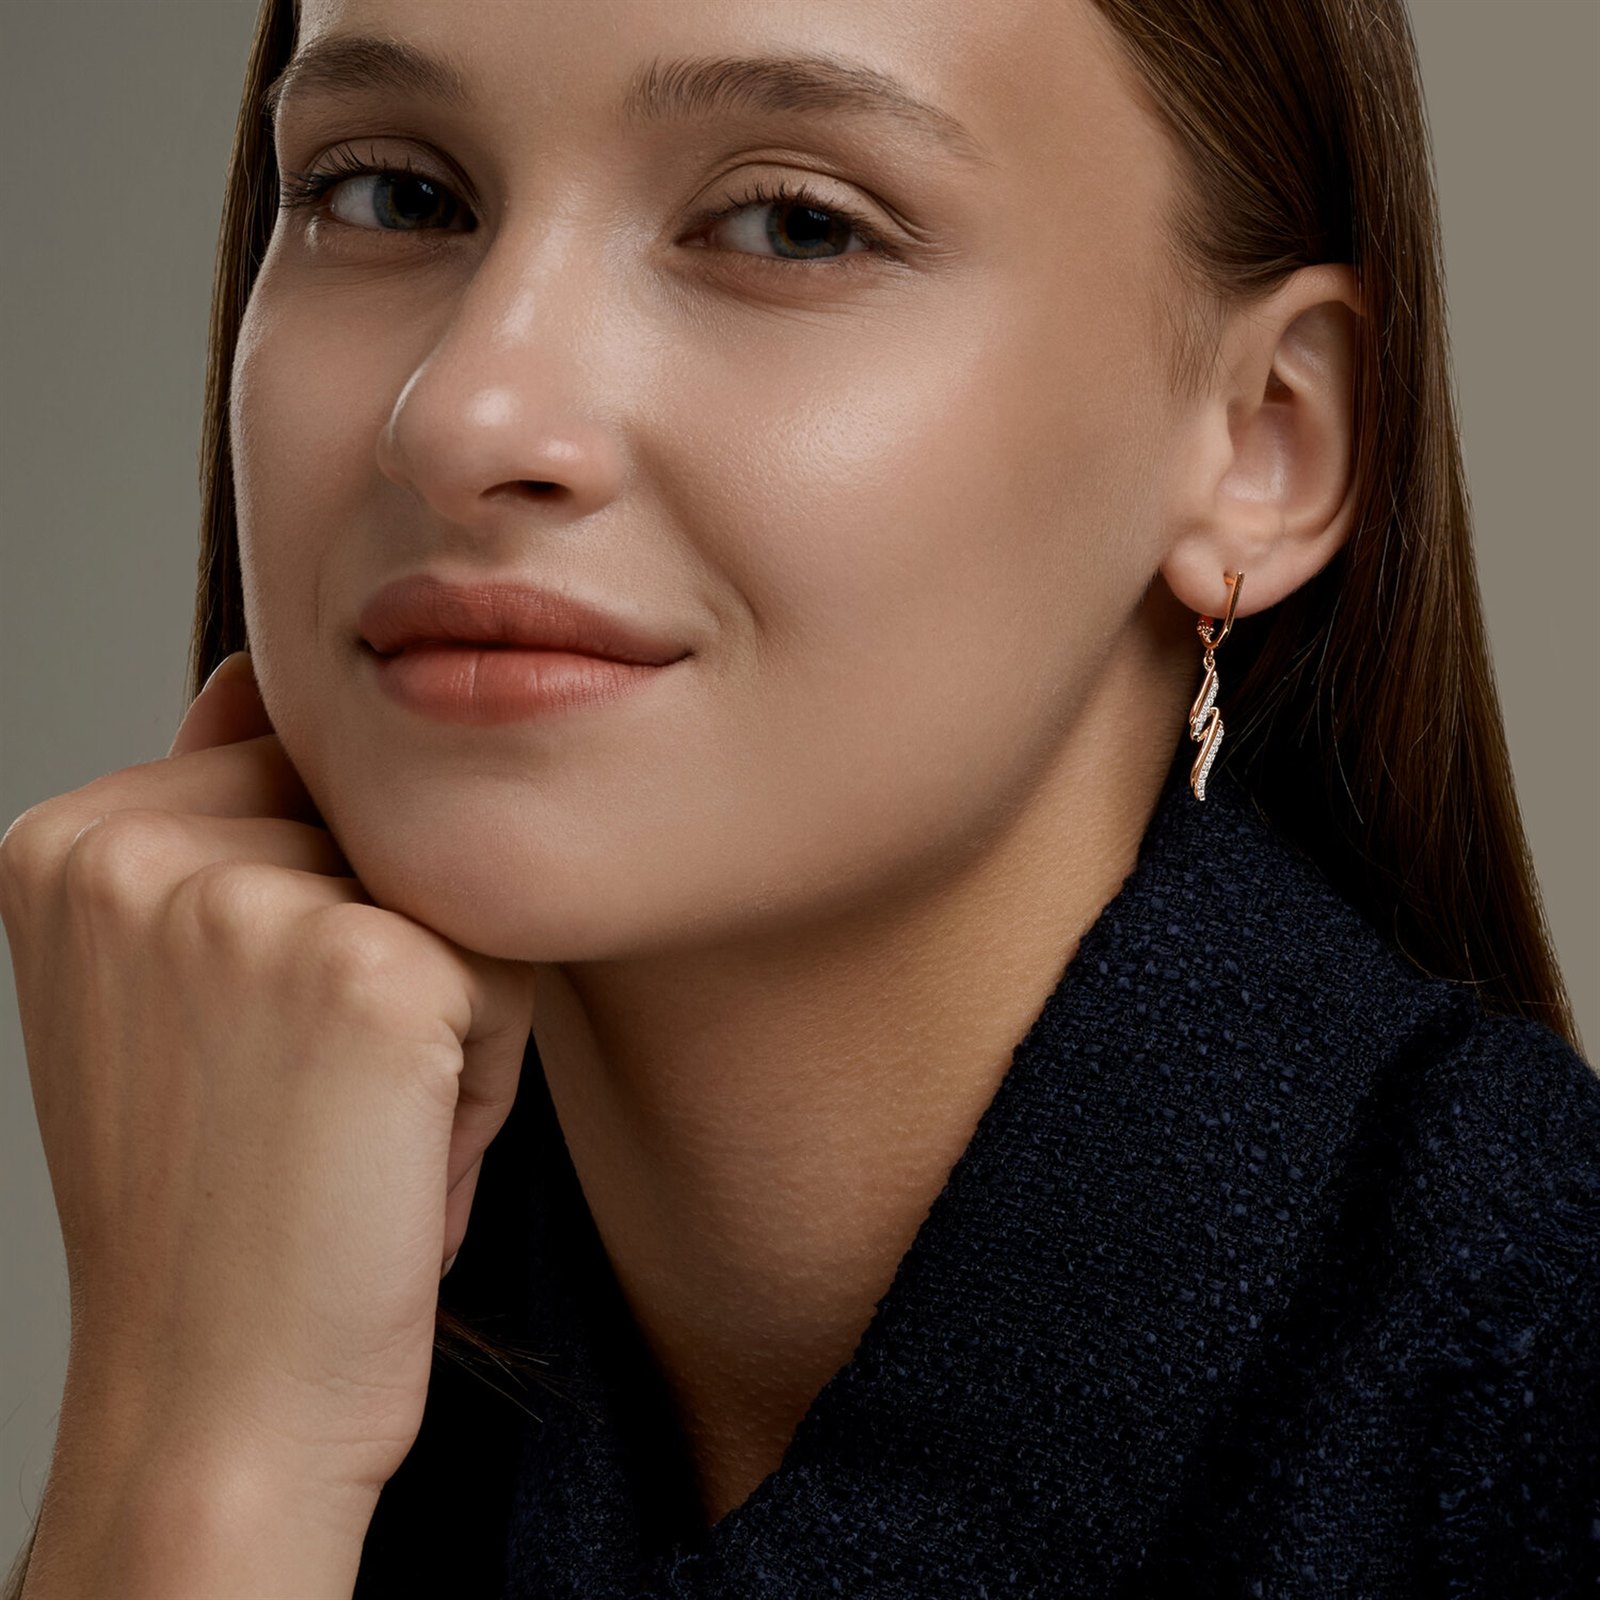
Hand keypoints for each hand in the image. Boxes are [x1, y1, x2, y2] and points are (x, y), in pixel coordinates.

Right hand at [0, 651, 536, 1525]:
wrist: (222, 1393)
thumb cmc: (221, 1195)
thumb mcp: (173, 983)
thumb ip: (210, 819)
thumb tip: (254, 673)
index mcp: (69, 837)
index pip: (293, 784)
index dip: (319, 923)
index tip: (254, 1056)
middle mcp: (129, 843)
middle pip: (379, 825)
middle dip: (388, 953)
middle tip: (308, 1099)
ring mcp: (238, 896)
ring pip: (452, 889)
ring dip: (445, 1009)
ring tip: (352, 1122)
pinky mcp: (354, 961)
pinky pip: (506, 964)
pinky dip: (489, 1069)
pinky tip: (398, 1150)